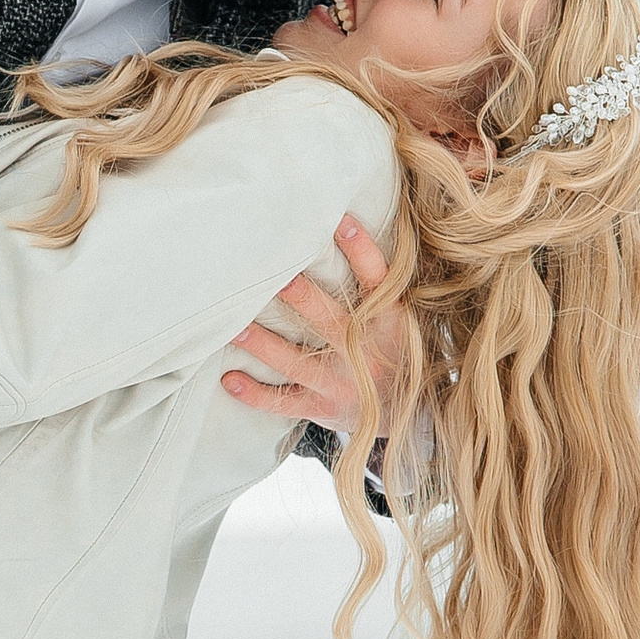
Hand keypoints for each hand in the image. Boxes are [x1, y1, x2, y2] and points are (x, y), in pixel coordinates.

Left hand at [222, 214, 405, 438]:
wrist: (409, 416)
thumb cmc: (395, 353)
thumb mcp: (400, 320)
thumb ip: (377, 287)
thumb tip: (345, 228)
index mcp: (388, 323)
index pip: (377, 280)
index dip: (361, 251)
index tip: (340, 223)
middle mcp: (364, 353)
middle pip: (328, 319)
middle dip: (302, 298)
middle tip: (276, 278)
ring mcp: (340, 383)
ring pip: (294, 361)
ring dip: (262, 344)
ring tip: (234, 329)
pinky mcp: (322, 407)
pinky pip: (283, 403)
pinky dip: (255, 395)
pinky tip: (230, 380)